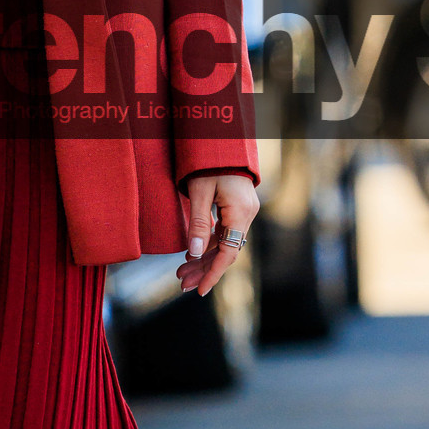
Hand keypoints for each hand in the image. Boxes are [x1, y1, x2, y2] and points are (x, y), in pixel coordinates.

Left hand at [176, 171, 258, 297]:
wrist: (221, 138)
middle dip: (203, 270)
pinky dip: (208, 244)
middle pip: (226, 251)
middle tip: (182, 285)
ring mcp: (244, 211)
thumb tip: (193, 254)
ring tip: (182, 274)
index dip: (213, 273)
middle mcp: (246, 214)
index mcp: (240, 212)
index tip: (200, 290)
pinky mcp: (237, 207)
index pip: (228, 252)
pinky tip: (192, 254)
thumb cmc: (208, 161)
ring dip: (204, 259)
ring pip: (224, 243)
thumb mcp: (199, 191)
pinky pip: (224, 232)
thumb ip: (198, 223)